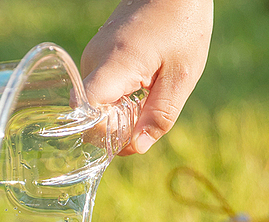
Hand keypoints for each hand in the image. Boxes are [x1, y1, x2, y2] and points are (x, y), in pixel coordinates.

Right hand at [81, 0, 213, 153]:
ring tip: (150, 91)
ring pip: (97, 104)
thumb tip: (136, 149)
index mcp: (114, 65)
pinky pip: (102, 89)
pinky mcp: (98, 54)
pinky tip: (143, 83)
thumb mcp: (181, 76)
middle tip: (150, 113)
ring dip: (121, 111)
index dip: (103, 134)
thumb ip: (159, 116)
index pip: (86, 113)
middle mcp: (94, 60)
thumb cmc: (182, 25)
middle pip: (91, 114)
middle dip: (117, 127)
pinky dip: (120, 97)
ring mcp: (93, 56)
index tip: (129, 135)